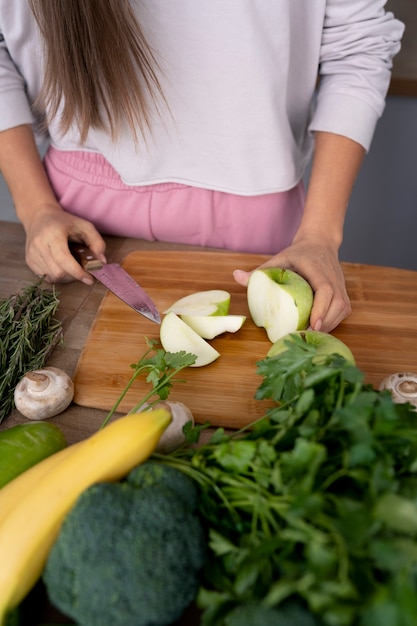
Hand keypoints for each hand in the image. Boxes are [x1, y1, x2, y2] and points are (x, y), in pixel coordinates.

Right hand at [23, 203, 106, 283]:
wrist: (39, 217)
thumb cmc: (64, 222)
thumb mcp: (84, 226)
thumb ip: (97, 242)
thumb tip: (102, 262)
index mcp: (52, 234)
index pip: (63, 259)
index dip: (77, 272)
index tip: (89, 279)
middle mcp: (39, 244)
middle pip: (58, 272)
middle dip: (74, 276)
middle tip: (83, 271)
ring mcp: (32, 254)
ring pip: (52, 277)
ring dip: (66, 277)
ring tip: (72, 267)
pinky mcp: (29, 260)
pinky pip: (46, 277)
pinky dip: (57, 276)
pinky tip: (62, 266)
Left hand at [233, 236, 350, 332]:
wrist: (320, 244)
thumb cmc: (299, 254)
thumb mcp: (279, 259)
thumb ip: (260, 271)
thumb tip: (236, 276)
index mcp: (319, 270)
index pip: (326, 290)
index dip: (321, 308)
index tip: (313, 324)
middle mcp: (334, 280)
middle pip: (337, 305)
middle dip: (323, 323)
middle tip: (304, 335)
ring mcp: (341, 288)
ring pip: (341, 311)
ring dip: (327, 326)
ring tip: (308, 335)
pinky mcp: (343, 295)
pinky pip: (341, 313)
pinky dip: (330, 323)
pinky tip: (315, 329)